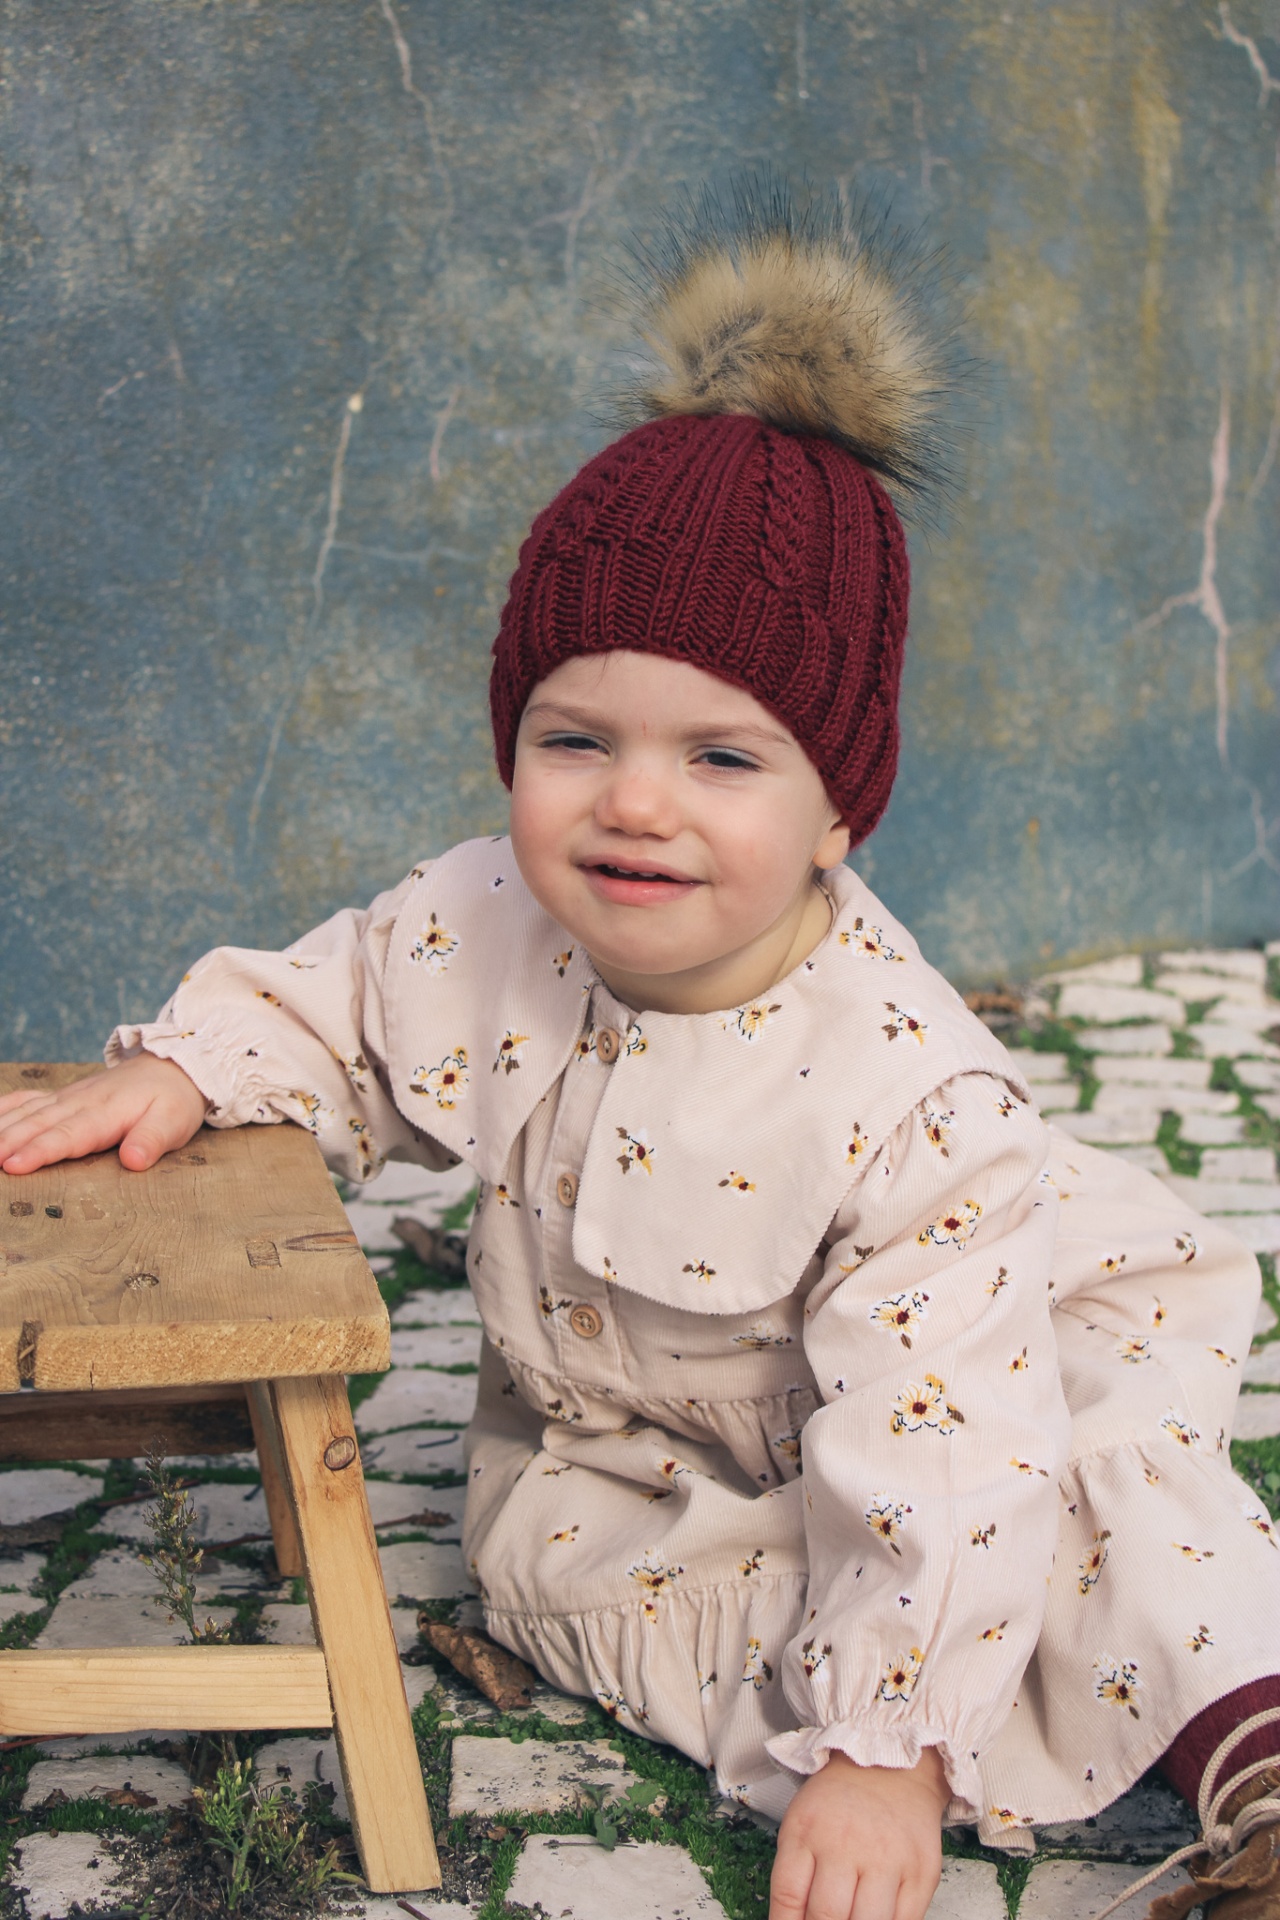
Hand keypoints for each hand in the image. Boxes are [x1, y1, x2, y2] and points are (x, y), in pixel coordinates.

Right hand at [0, 1054, 208, 1174]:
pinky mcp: (63, 1097)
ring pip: (26, 1113)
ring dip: (0, 1129)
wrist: (175, 1066)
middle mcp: (79, 1103)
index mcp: (106, 1112)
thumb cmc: (174, 1100)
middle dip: (7, 1143)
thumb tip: (133, 1161)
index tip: (13, 1165)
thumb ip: (152, 1140)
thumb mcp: (174, 1122)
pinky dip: (4, 1108)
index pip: (67, 1135)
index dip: (39, 1151)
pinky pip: (27, 1100)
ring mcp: (68, 1098)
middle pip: (37, 1125)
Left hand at [770, 1749, 947, 1919]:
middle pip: (827, 1916)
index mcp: (808, 1830)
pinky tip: (876, 1919)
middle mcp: (846, 1844)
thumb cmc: (841, 1803)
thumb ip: (794, 1877)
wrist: (894, 1769)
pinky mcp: (921, 1873)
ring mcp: (887, 1859)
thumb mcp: (802, 1825)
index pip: (788, 1895)